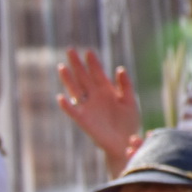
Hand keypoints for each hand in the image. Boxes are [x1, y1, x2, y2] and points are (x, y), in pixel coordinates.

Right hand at [56, 49, 139, 171]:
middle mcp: (94, 97)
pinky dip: (66, 105)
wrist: (124, 141)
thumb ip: (125, 86)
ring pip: (75, 90)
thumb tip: (119, 69)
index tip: (88, 51)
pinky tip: (61, 97)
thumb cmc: (129, 122)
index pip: (97, 73)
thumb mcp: (130, 101)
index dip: (93, 63)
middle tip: (70, 50)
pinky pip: (72, 111)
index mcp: (106, 91)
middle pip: (83, 77)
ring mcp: (87, 107)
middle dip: (77, 64)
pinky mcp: (83, 120)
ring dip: (68, 79)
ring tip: (62, 67)